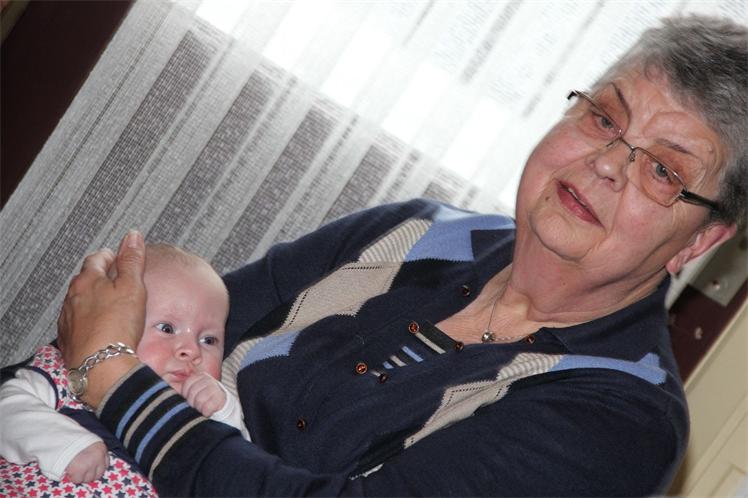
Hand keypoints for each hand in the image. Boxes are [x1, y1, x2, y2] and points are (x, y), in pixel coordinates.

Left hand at [57, 230, 146, 405]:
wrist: (102, 365)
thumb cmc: (118, 326)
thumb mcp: (133, 286)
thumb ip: (132, 260)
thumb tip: (133, 236)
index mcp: (87, 280)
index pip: (96, 259)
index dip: (110, 256)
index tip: (117, 258)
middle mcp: (72, 298)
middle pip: (86, 280)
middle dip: (101, 278)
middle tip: (117, 281)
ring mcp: (68, 319)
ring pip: (80, 302)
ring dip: (93, 300)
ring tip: (111, 305)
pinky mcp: (69, 339)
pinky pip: (78, 323)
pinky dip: (89, 320)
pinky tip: (102, 327)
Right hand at [64, 441, 108, 483]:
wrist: (63, 439)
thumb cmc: (75, 439)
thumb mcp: (89, 443)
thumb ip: (93, 452)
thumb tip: (93, 466)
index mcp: (101, 449)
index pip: (106, 465)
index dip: (98, 468)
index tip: (92, 469)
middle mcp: (98, 458)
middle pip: (98, 474)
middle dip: (90, 474)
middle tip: (81, 471)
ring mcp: (89, 465)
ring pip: (88, 479)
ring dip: (81, 476)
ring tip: (74, 469)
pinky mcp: (79, 471)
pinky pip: (77, 480)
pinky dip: (72, 477)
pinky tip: (69, 471)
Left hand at [181, 372, 226, 416]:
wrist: (222, 404)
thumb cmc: (204, 398)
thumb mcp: (194, 390)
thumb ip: (183, 388)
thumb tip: (166, 385)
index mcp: (200, 376)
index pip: (186, 384)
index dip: (186, 395)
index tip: (191, 399)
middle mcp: (208, 379)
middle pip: (192, 393)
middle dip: (193, 403)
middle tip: (197, 405)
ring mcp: (215, 388)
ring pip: (199, 400)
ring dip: (200, 408)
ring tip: (203, 408)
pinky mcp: (220, 398)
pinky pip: (207, 407)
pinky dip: (206, 412)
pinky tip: (208, 411)